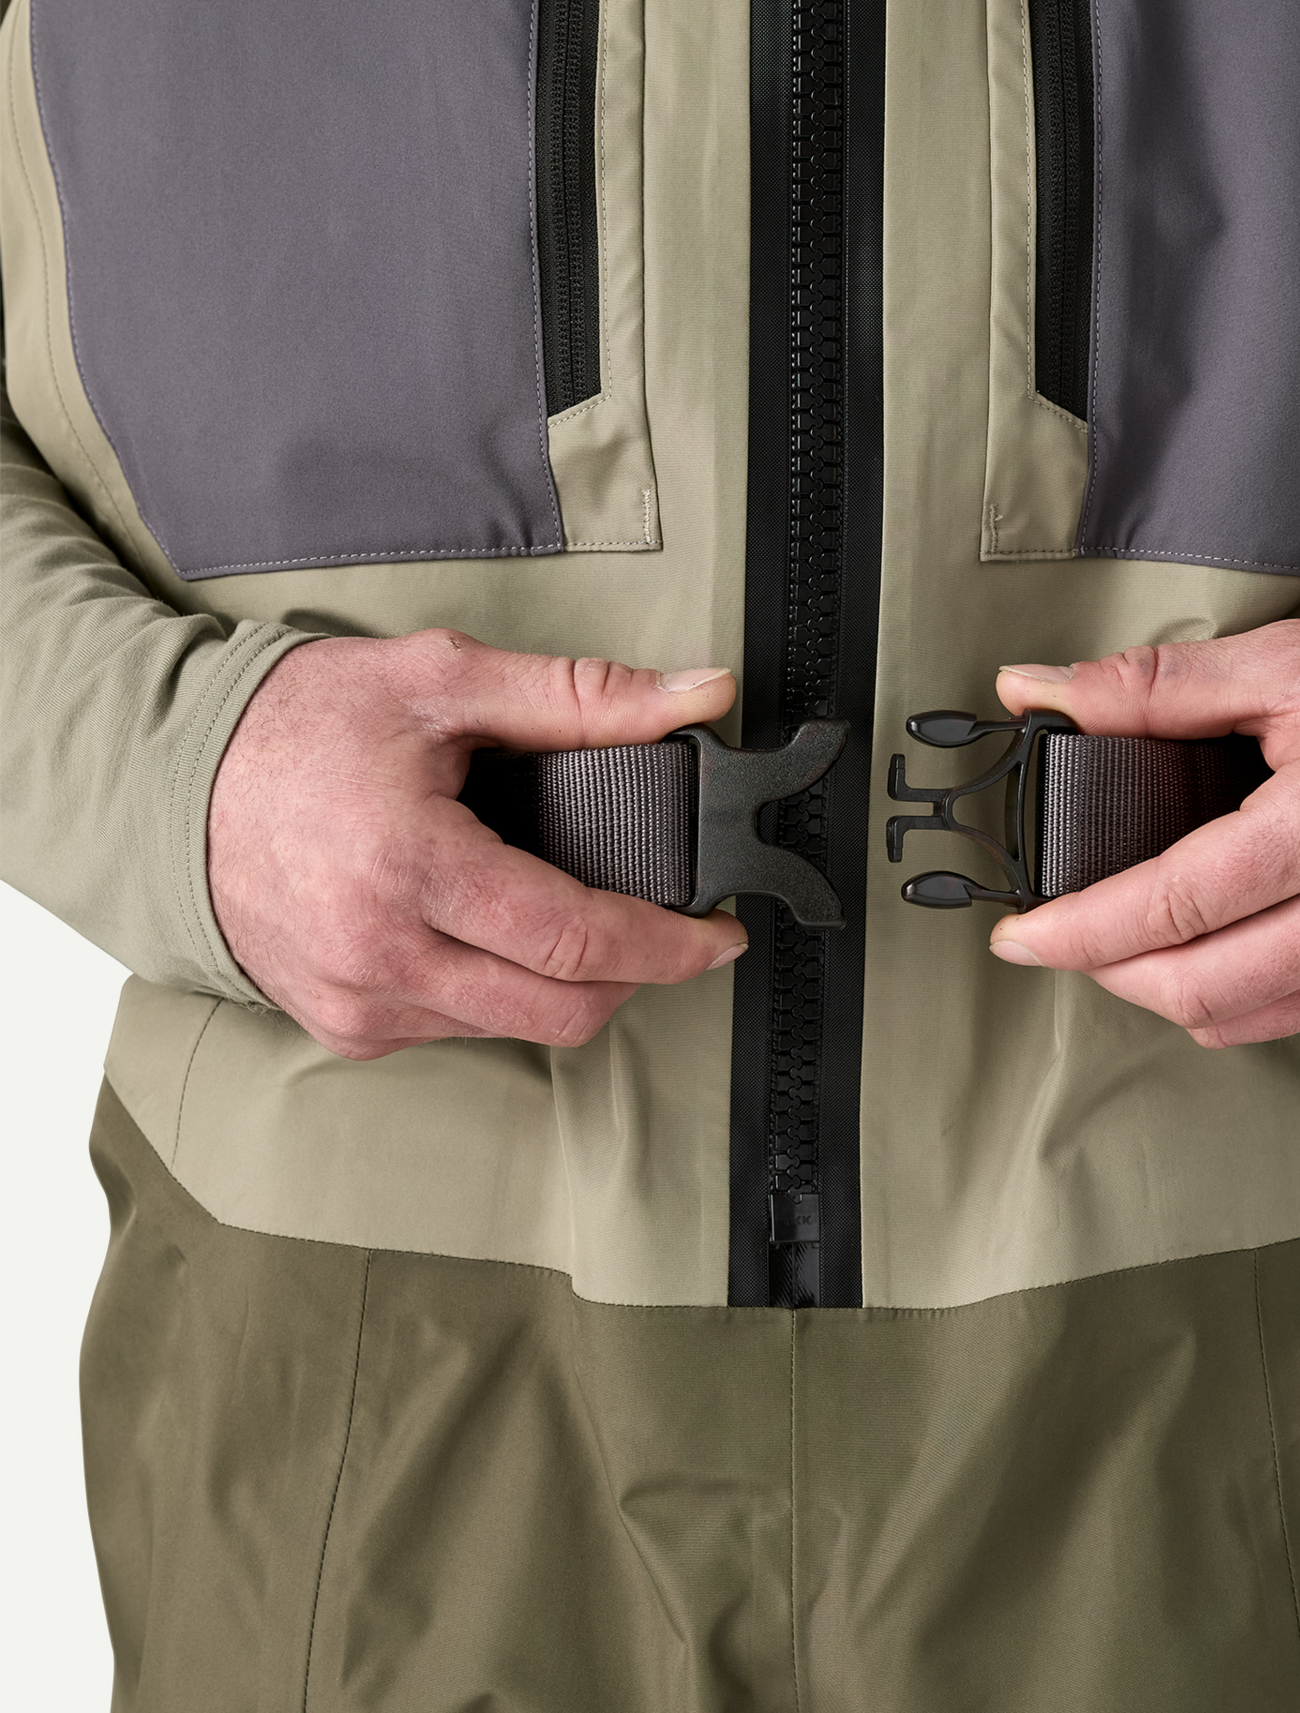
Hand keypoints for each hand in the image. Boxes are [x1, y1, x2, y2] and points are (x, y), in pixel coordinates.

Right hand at [208, 629, 746, 1059]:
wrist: (167, 783)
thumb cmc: (296, 726)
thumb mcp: (443, 683)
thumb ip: (582, 696)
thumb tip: (700, 694)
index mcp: (410, 869)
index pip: (577, 941)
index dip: (669, 945)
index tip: (719, 934)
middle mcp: (381, 958)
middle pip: (563, 1010)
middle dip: (638, 975)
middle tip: (671, 930)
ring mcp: (359, 1005)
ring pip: (518, 1026)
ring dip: (570, 985)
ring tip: (582, 918)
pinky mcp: (346, 1029)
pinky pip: (461, 1029)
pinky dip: (503, 992)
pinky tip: (499, 936)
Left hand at [988, 610, 1299, 1045]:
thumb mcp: (1286, 665)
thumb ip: (1152, 688)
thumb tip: (1034, 692)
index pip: (1171, 908)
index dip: (1078, 931)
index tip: (1018, 937)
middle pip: (1196, 990)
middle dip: (1107, 972)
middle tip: (1065, 938)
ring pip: (1239, 1023)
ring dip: (1166, 990)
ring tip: (1132, 941)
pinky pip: (1297, 1016)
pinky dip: (1242, 992)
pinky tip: (1230, 942)